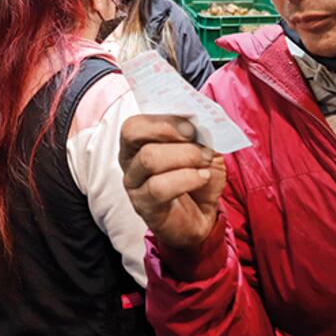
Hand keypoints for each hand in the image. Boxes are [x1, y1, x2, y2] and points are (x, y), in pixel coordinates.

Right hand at [120, 114, 225, 249]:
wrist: (202, 216)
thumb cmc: (198, 177)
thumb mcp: (204, 148)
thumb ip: (201, 133)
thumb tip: (203, 121)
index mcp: (139, 141)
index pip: (136, 122)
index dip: (163, 118)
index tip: (192, 123)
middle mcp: (129, 160)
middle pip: (133, 133)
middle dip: (169, 130)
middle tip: (196, 138)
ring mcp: (134, 184)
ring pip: (149, 158)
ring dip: (184, 155)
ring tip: (205, 159)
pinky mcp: (144, 205)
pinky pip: (160, 187)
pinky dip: (187, 178)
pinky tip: (202, 177)